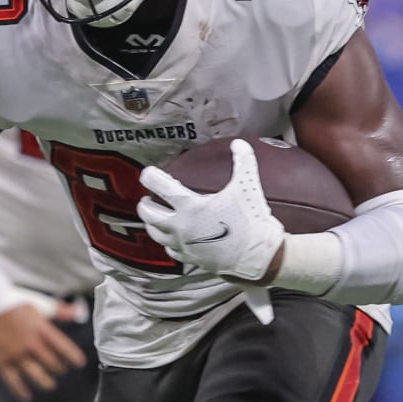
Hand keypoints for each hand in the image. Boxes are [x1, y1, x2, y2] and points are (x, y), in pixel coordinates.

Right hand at [0, 302, 87, 401]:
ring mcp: (17, 354)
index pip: (64, 348)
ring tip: (50, 385)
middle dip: (59, 368)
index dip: (74, 357)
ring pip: (36, 375)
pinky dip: (20, 390)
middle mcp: (32, 345)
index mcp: (42, 330)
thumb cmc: (12, 301)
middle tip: (60, 370)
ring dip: (45, 382)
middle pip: (52, 363)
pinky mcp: (2, 360)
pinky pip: (13, 380)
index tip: (79, 364)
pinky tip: (26, 396)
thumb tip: (78, 312)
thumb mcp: (39, 303)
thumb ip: (60, 311)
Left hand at [135, 139, 285, 281]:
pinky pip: (171, 250)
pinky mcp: (191, 258)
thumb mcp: (247, 185)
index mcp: (190, 206)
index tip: (147, 173)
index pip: (160, 187)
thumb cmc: (250, 220)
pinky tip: (171, 239)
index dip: (150, 177)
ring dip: (151, 224)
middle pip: (149, 214)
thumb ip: (243, 161)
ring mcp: (184, 244)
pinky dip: (167, 242)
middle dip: (145, 204)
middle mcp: (181, 226)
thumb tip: (238, 143)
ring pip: (155, 234)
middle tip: (146, 198)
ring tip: (153, 218)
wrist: (258, 255)